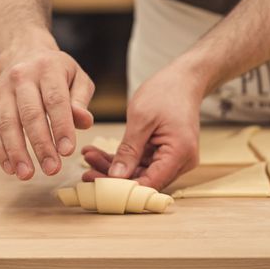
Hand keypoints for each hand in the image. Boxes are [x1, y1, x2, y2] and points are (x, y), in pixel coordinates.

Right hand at [0, 48, 94, 179]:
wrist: (22, 52)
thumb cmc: (56, 71)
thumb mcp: (77, 77)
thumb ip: (81, 99)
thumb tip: (84, 121)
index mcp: (48, 69)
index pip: (55, 100)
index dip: (61, 126)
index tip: (68, 151)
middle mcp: (22, 77)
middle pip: (30, 114)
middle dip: (41, 144)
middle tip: (52, 169)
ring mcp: (3, 90)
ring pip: (7, 123)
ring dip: (17, 152)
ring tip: (27, 174)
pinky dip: (0, 150)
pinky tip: (10, 168)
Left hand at [82, 62, 203, 189]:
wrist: (183, 79)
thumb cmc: (166, 92)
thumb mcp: (142, 118)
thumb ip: (129, 150)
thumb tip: (116, 176)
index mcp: (180, 153)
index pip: (150, 183)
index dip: (123, 188)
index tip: (98, 185)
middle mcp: (181, 161)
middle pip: (144, 180)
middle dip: (114, 177)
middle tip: (86, 172)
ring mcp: (174, 158)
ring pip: (140, 172)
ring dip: (114, 167)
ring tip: (89, 157)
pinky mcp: (166, 153)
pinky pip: (142, 162)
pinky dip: (123, 158)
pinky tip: (99, 153)